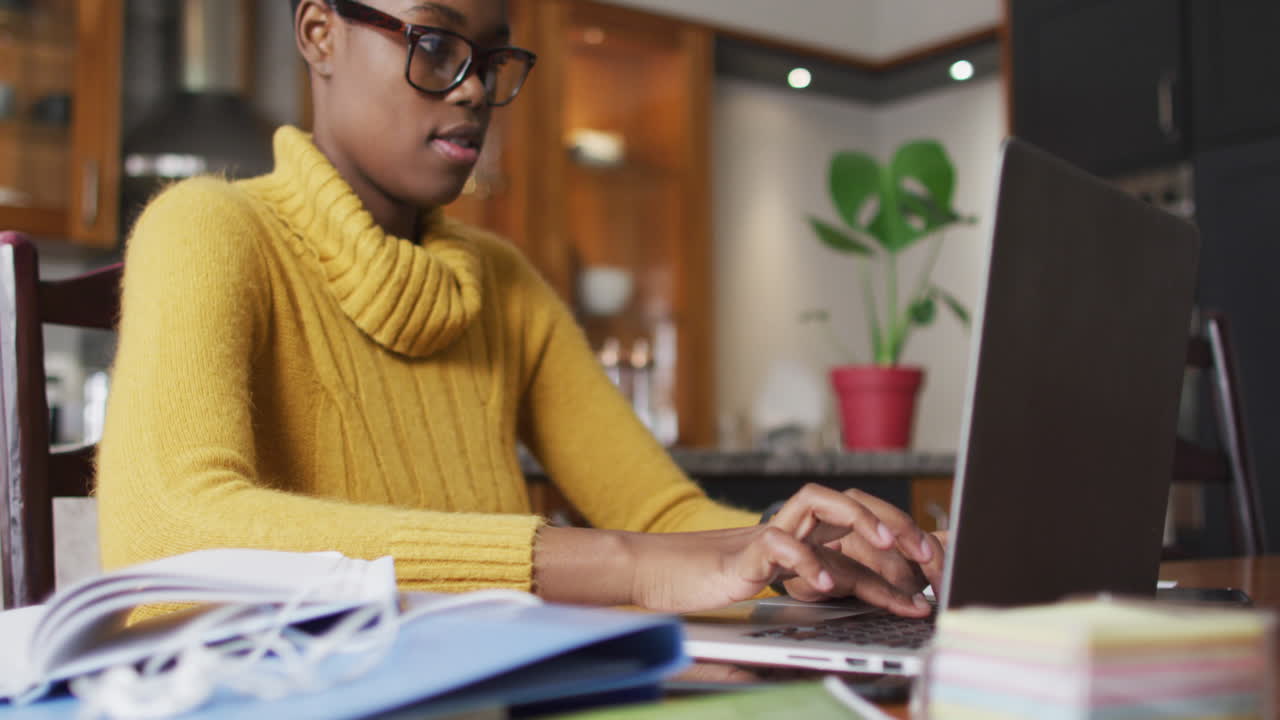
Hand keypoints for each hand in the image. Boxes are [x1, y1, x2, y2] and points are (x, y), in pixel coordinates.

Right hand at [626, 484, 937, 614]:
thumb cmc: (712, 581)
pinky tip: (827, 585)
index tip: (935, 570)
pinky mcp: (741, 553)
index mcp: (804, 537)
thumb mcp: (781, 589)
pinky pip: (777, 544)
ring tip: (892, 551)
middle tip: (928, 556)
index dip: (902, 542)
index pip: (860, 526)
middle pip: (849, 504)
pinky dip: (804, 561)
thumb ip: (818, 583)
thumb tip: (867, 598)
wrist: (653, 574)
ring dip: (860, 521)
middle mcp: (789, 529)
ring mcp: (766, 536)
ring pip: (817, 504)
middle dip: (895, 524)